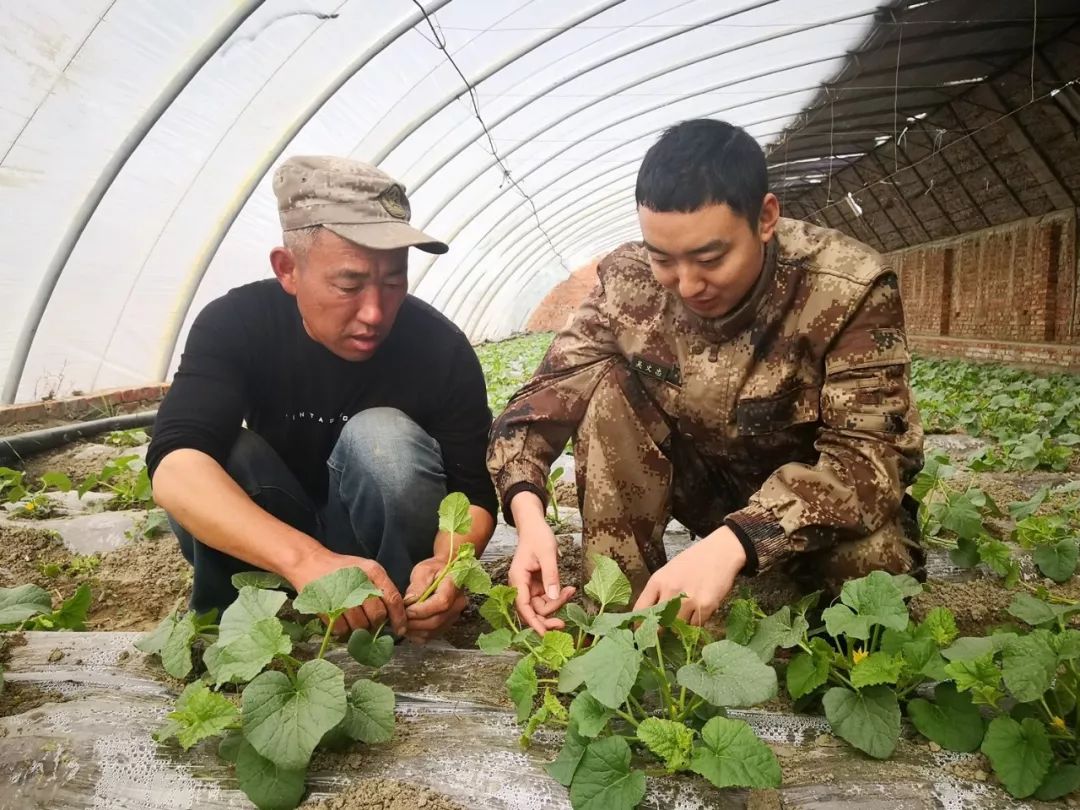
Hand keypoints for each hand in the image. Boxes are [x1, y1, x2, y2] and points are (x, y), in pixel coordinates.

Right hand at [288, 548, 406, 636]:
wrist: (310, 563)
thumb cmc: (343, 569)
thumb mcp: (367, 570)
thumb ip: (382, 587)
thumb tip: (397, 612)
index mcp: (373, 572)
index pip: (393, 599)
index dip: (399, 618)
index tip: (400, 630)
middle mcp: (360, 583)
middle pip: (377, 615)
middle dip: (375, 622)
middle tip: (368, 618)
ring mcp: (342, 596)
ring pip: (360, 625)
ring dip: (359, 627)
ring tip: (353, 617)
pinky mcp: (326, 607)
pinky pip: (342, 629)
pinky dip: (343, 629)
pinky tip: (341, 619)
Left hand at [402, 557, 467, 643]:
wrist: (445, 573)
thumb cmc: (434, 569)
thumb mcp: (423, 571)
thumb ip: (417, 586)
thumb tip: (410, 602)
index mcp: (454, 586)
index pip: (441, 603)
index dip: (422, 610)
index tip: (407, 610)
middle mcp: (458, 603)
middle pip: (437, 620)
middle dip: (415, 622)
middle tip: (400, 619)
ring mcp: (454, 615)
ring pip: (434, 630)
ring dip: (415, 630)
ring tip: (402, 623)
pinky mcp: (448, 624)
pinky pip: (433, 635)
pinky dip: (419, 635)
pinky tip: (409, 628)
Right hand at [509, 518, 575, 635]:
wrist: (534, 526)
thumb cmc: (538, 536)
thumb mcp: (547, 553)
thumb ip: (551, 576)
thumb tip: (554, 597)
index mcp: (518, 579)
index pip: (523, 607)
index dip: (533, 622)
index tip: (544, 634)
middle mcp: (520, 586)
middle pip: (532, 611)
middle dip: (548, 617)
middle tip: (564, 623)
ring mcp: (528, 587)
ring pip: (541, 606)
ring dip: (556, 605)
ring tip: (571, 591)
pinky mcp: (536, 585)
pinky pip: (546, 598)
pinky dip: (557, 597)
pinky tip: (568, 589)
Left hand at [632, 526, 746, 624]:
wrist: (720, 552)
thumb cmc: (692, 562)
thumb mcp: (668, 572)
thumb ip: (657, 592)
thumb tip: (647, 616)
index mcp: (658, 581)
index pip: (640, 610)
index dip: (639, 625)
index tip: (640, 633)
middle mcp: (671, 591)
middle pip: (658, 624)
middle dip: (660, 631)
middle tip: (664, 632)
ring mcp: (688, 600)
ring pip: (678, 628)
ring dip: (680, 627)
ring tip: (687, 613)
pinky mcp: (706, 606)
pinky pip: (695, 626)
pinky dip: (696, 623)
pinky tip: (699, 610)